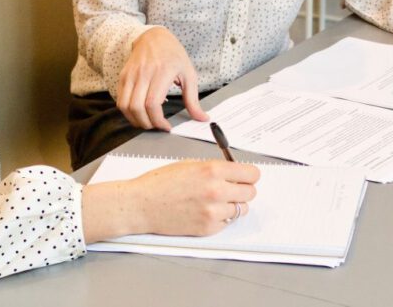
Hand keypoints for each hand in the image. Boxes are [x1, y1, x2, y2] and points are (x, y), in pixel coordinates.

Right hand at [81, 160, 259, 242]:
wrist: (141, 205)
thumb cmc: (160, 183)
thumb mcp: (190, 164)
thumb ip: (215, 168)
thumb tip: (235, 172)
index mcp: (212, 170)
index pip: (252, 174)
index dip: (249, 175)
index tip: (246, 176)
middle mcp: (217, 191)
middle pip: (250, 192)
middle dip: (243, 189)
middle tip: (231, 189)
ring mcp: (213, 212)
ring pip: (241, 209)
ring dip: (233, 205)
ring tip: (215, 201)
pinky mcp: (208, 228)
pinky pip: (227, 222)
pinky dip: (221, 218)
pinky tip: (205, 211)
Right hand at [117, 27, 208, 130]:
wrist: (154, 37)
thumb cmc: (173, 55)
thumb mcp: (189, 74)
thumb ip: (193, 99)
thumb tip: (202, 118)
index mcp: (162, 72)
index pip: (152, 103)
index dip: (158, 120)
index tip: (166, 126)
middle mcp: (143, 73)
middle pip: (137, 107)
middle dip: (146, 123)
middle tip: (157, 126)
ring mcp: (131, 75)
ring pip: (125, 106)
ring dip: (135, 120)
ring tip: (147, 122)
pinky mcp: (123, 76)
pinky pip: (120, 100)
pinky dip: (128, 112)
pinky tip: (140, 112)